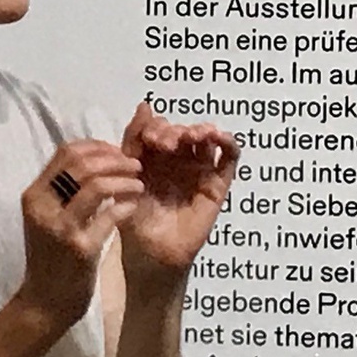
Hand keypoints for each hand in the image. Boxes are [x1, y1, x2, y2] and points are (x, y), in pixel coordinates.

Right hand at [15, 140, 143, 330]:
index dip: (97, 146)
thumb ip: (65, 190)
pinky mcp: (80, 248)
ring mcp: (60, 227)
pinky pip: (110, 216)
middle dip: (114, 159)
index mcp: (34, 195)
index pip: (66, 151)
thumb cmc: (51, 257)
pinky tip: (135, 206)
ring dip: (124, 180)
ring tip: (140, 185)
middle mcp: (43, 206)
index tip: (118, 152)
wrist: (45, 302)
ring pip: (96, 185)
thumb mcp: (49, 217)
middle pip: (82, 163)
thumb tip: (98, 158)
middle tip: (136, 165)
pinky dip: (126, 205)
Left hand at [117, 101, 238, 289]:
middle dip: (174, 131)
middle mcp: (177, 159)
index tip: (151, 140)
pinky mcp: (217, 184)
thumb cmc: (134, 216)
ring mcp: (199, 170)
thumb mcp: (128, 173)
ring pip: (206, 139)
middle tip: (166, 144)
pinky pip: (229, 159)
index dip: (156, 127)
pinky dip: (228, 143)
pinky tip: (218, 138)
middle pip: (182, 130)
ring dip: (200, 130)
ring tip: (192, 137)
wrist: (150, 252)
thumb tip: (145, 104)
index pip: (159, 127)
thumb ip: (134, 139)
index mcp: (153, 156)